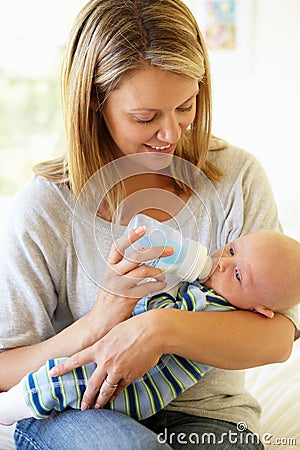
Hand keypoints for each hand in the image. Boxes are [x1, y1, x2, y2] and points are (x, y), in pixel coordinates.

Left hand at [49, 310, 162, 409]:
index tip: (53, 373)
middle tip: (82, 406)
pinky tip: (113, 398)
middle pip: (92, 384)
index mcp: (100, 348)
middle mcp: (106, 362)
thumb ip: (105, 343)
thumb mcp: (114, 332)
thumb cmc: (135, 327)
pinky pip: (120, 389)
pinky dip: (116, 394)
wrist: (153, 332)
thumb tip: (102, 351)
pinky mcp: (130, 376)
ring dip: (100, 400)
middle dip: (86, 398)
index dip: (63, 368)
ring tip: (97, 406)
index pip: (76, 360)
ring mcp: (118, 370)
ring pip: (105, 390)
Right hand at [87, 225, 173, 340]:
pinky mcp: (127, 299)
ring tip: (162, 274)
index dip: (131, 236)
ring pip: (143, 271)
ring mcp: (120, 286)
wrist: (101, 322)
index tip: (144, 229)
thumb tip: (143, 253)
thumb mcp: (112, 279)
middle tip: (169, 250)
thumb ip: (124, 267)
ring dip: (157, 271)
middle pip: (136, 256)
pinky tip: (161, 285)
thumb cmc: (109, 300)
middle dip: (155, 251)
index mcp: (109, 267)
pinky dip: (157, 285)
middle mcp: (113, 274)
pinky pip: (147, 287)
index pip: (118, 246)